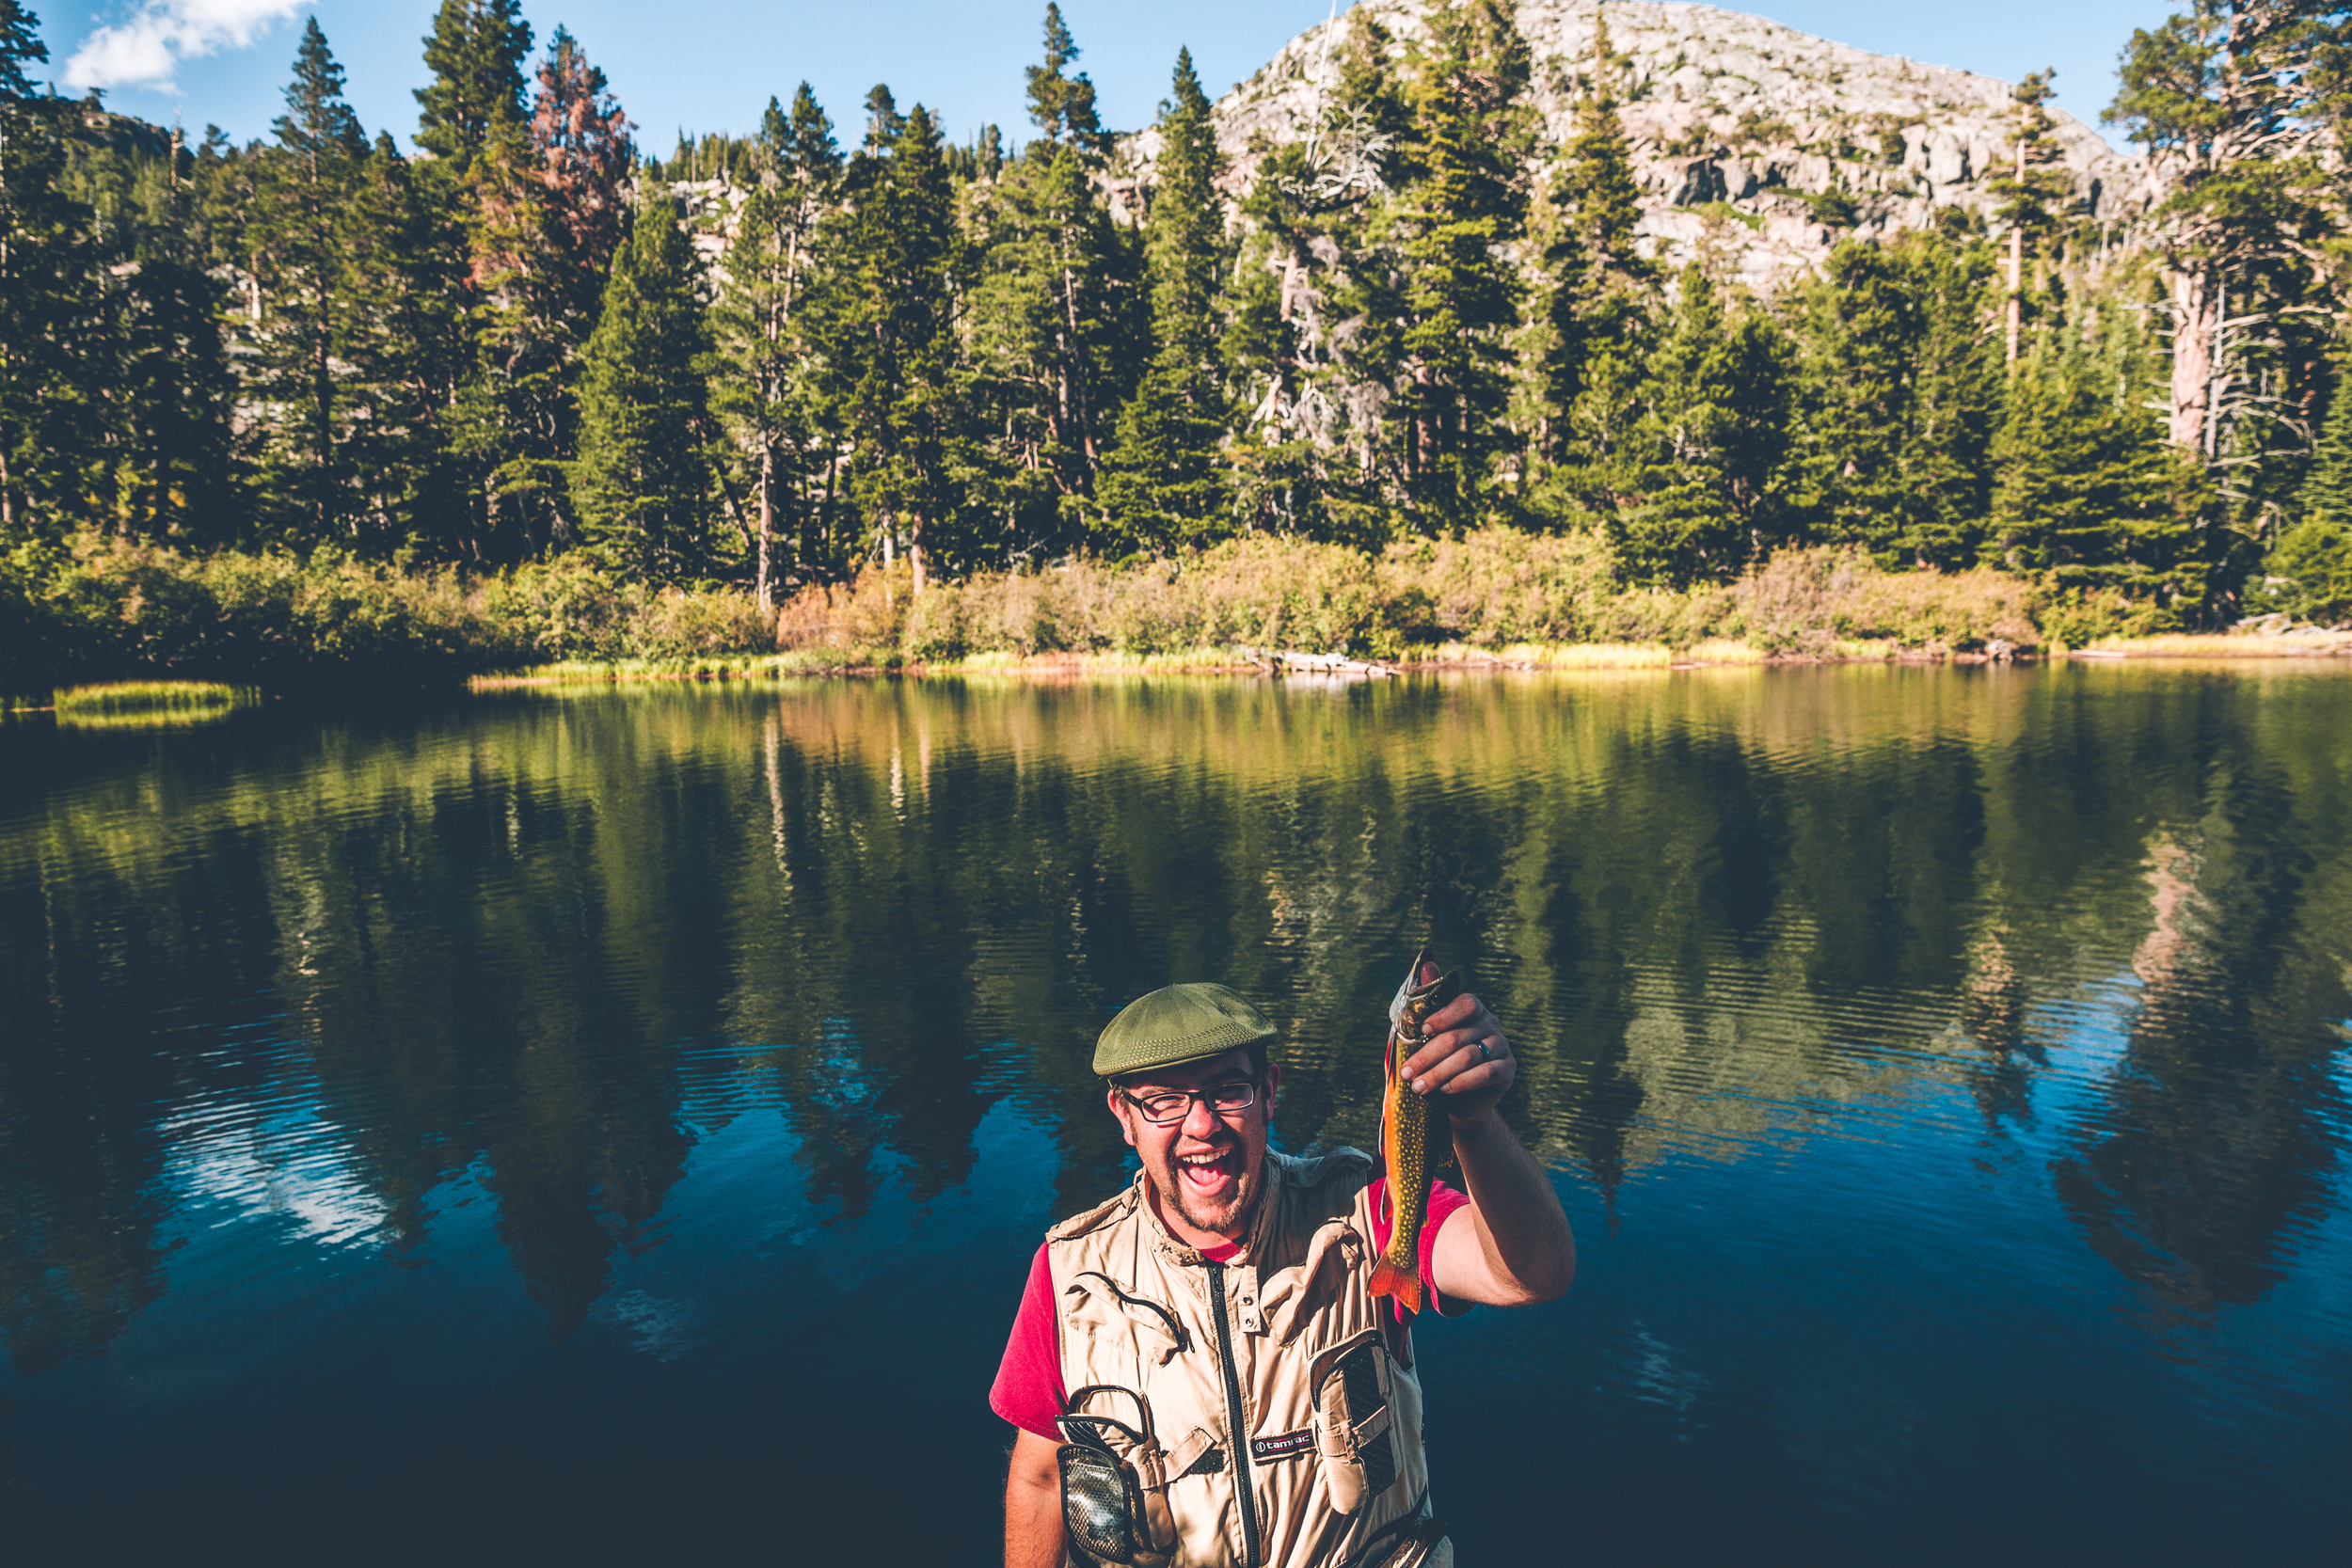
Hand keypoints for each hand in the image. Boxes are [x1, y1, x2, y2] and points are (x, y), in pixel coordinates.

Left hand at [1401, 964, 1513, 1123]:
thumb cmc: (1440, 1059)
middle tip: (1407, 1072)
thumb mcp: (1430, 1032)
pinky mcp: (1507, 1070)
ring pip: (1469, 1057)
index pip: (1465, 1003)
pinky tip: (1445, 1090)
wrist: (1459, 1099)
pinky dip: (1462, 1082)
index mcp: (1473, 1010)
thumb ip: (1430, 998)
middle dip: (1427, 1056)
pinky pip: (1486, 1074)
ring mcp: (1502, 1047)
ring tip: (1419, 1086)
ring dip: (1439, 1073)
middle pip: (1458, 1037)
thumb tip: (1427, 962)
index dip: (1444, 1015)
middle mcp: (1491, 1024)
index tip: (1423, 1028)